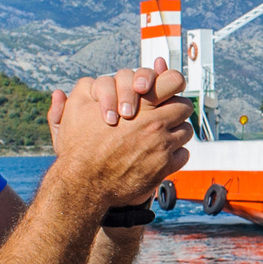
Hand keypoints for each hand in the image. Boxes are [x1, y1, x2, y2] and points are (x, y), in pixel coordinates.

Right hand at [49, 69, 190, 210]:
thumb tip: (93, 83)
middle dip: (175, 108)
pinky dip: (175, 153)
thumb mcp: (77, 108)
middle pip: (184, 107)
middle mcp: (155, 124)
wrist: (83, 183)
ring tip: (161, 134)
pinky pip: (183, 154)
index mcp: (140, 104)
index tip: (167, 89)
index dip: (172, 82)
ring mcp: (162, 146)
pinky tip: (160, 154)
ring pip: (186, 131)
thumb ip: (88, 88)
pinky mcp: (165, 167)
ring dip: (176, 131)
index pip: (173, 81)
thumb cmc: (79, 146)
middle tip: (165, 113)